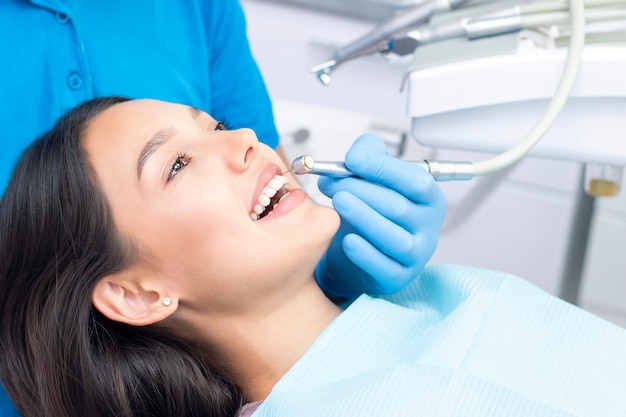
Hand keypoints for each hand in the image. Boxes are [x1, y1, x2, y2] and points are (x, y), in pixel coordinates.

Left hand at [316, 134, 446, 297]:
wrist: (358, 252)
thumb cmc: (371, 211)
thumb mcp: (372, 177)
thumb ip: (369, 155)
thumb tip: (359, 153)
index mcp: (428, 198)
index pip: (414, 180)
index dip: (383, 167)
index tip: (353, 159)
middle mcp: (428, 226)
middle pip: (399, 207)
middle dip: (363, 191)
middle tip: (334, 183)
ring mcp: (416, 254)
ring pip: (393, 237)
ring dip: (363, 217)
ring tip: (338, 203)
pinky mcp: (399, 277)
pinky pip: (384, 266)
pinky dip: (365, 254)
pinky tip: (347, 241)